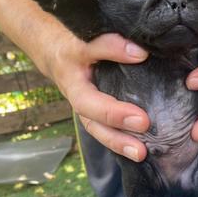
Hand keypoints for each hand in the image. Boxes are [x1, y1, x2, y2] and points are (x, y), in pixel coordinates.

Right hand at [44, 32, 149, 161]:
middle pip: (95, 126)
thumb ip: (109, 45)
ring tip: (142, 155)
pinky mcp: (99, 112)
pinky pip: (108, 128)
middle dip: (117, 139)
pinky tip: (143, 147)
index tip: (142, 120)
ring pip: (101, 132)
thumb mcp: (84, 41)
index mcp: (74, 87)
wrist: (55, 52)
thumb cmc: (71, 46)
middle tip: (141, 150)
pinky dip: (123, 138)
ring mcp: (89, 111)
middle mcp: (80, 103)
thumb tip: (141, 53)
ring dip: (121, 145)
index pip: (92, 103)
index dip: (115, 113)